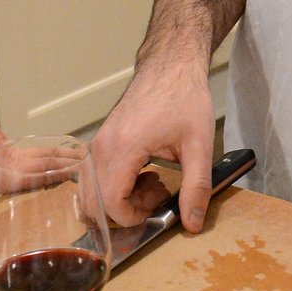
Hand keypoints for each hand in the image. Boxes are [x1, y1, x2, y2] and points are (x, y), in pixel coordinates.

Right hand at [93, 60, 214, 231]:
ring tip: (152, 183)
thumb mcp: (200, 146)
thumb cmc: (185, 99)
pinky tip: (143, 173)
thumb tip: (193, 224)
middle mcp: (102, 147)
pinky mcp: (100, 140)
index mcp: (123, 149)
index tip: (157, 210)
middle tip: (157, 195)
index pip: (110, 204)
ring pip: (91, 191)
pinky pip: (94, 176)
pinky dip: (114, 185)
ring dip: (119, 198)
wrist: (171, 66)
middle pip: (94, 202)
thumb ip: (196, 187)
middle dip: (125, 210)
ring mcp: (97, 143)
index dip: (132, 218)